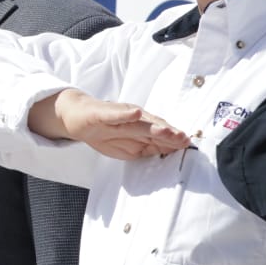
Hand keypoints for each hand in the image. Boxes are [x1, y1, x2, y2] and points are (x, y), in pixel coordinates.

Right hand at [31, 88, 190, 160]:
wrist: (77, 116)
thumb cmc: (105, 130)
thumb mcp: (128, 143)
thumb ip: (149, 146)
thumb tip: (171, 151)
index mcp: (140, 128)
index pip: (160, 135)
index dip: (173, 139)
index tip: (188, 144)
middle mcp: (133, 119)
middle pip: (154, 127)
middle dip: (169, 134)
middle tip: (183, 139)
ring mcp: (118, 115)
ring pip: (139, 122)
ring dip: (153, 125)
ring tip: (167, 130)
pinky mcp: (102, 113)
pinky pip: (115, 114)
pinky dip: (126, 114)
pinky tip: (136, 114)